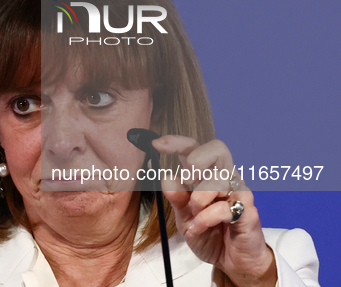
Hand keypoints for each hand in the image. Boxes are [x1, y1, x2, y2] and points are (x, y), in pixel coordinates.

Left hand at [153, 135, 276, 286]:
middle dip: (197, 160)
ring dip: (198, 200)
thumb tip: (165, 176)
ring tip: (195, 216)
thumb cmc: (210, 235)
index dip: (177, 142)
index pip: (195, 148)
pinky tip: (200, 228)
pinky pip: (224, 207)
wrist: (232, 262)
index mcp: (207, 175)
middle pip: (218, 148)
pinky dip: (205, 219)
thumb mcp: (184, 217)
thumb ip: (176, 198)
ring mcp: (239, 192)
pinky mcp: (248, 211)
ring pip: (217, 179)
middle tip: (188, 180)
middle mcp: (225, 178)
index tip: (157, 144)